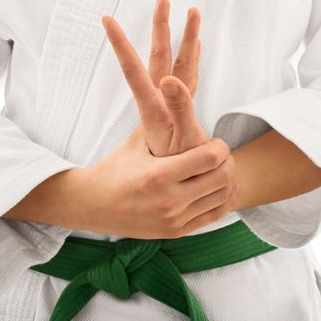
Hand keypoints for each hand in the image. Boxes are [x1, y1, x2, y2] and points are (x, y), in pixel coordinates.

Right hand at [73, 125, 238, 238]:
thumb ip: (160, 121)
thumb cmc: (114, 169)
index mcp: (159, 174)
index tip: (215, 142)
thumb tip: (178, 88)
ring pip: (221, 197)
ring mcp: (173, 219)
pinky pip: (213, 216)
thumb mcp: (136, 142)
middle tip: (221, 154)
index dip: (220, 146)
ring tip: (219, 169)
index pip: (209, 157)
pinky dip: (222, 201)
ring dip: (227, 181)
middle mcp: (168, 200)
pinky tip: (220, 188)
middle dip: (227, 162)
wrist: (93, 205)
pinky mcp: (175, 232)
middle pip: (221, 177)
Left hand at [102, 0, 208, 156]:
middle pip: (160, 56)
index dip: (120, 44)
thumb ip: (179, 107)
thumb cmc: (181, 164)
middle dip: (162, 27)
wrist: (184, 179)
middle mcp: (160, 100)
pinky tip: (198, 46)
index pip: (133, 69)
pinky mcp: (183, 107)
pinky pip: (191, 75)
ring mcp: (172, 102)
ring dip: (184, 37)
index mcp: (154, 106)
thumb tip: (169, 78)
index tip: (106, 20)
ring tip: (192, 13)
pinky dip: (194, 58)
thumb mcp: (181, 138)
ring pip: (179, 61)